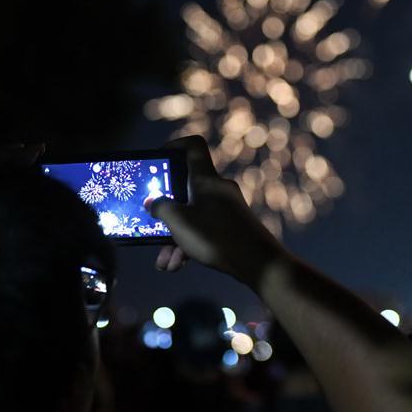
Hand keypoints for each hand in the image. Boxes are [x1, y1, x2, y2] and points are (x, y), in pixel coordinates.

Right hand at [147, 136, 285, 285]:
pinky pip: (204, 229)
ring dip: (175, 238)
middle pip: (185, 190)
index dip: (174, 147)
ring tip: (164, 262)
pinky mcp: (232, 226)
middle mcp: (217, 188)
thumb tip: (152, 202)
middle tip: (152, 224)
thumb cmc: (216, 236)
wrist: (258, 263)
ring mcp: (226, 208)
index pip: (193, 146)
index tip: (159, 161)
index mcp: (205, 179)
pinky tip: (178, 264)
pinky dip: (190, 245)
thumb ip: (161, 208)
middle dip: (166, 213)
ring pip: (192, 216)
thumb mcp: (179, 222)